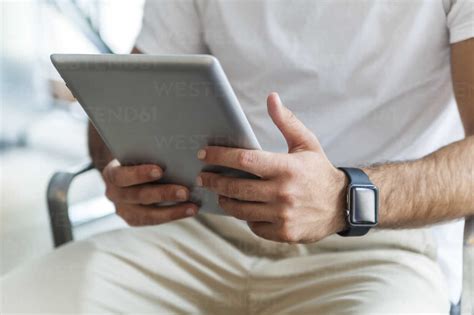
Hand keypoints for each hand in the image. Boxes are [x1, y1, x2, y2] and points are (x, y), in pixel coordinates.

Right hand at [103, 160, 198, 225]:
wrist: (129, 173)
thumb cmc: (139, 158)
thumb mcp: (139, 153)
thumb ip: (150, 154)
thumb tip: (176, 151)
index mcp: (111, 173)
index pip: (122, 175)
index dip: (140, 174)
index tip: (160, 171)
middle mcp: (113, 193)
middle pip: (138, 196)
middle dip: (163, 194)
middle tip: (185, 192)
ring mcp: (122, 209)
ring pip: (147, 214)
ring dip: (173, 210)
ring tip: (193, 207)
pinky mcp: (133, 219)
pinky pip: (154, 220)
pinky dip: (173, 215)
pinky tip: (190, 210)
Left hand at [196, 93, 346, 242]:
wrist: (344, 204)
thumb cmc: (319, 171)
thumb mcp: (306, 143)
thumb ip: (286, 121)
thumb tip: (271, 97)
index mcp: (286, 167)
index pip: (244, 160)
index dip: (219, 156)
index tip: (203, 154)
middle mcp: (283, 192)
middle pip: (235, 187)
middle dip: (214, 181)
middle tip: (203, 177)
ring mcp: (283, 215)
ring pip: (240, 210)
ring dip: (226, 200)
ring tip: (220, 193)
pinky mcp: (284, 233)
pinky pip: (254, 226)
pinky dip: (247, 217)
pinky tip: (245, 209)